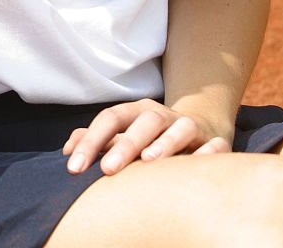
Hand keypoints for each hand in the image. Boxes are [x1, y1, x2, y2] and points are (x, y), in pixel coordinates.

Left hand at [62, 99, 231, 175]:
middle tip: (106, 169)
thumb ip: (96, 141)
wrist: (198, 128)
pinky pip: (214, 146)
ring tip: (148, 161)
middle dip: (125, 144)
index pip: (110, 119)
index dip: (91, 140)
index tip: (73, 166)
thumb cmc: (150, 138)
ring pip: (179, 128)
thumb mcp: (123, 135)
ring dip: (165, 143)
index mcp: (136, 112)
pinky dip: (206, 154)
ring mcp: (189, 127)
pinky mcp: (215, 142)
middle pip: (144, 121)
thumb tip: (67, 150)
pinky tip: (195, 166)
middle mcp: (162, 115)